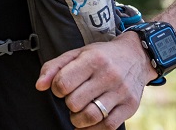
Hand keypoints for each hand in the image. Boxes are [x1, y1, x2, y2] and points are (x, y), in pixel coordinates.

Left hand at [35, 32, 155, 127]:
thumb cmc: (101, 56)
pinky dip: (93, 129)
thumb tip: (39, 86)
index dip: (56, 89)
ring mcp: (121, 92)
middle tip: (71, 99)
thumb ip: (54, 67)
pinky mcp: (130, 106)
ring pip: (91, 116)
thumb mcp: (76, 53)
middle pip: (75, 102)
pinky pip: (108, 126)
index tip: (60, 88)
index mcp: (92, 60)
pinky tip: (87, 124)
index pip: (63, 83)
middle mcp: (108, 76)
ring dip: (77, 119)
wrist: (135, 56)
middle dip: (68, 104)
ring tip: (77, 113)